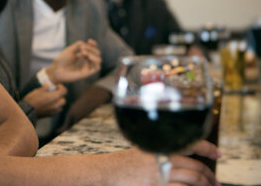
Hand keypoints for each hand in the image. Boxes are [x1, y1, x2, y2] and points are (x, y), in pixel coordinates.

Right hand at [22, 84, 66, 116]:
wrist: (27, 111)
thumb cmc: (32, 99)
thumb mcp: (37, 90)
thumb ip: (45, 88)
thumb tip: (48, 85)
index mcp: (54, 97)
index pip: (64, 91)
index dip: (61, 87)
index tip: (56, 86)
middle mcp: (56, 104)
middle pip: (63, 99)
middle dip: (60, 96)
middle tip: (53, 93)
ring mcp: (54, 111)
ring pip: (61, 106)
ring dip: (58, 102)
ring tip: (51, 100)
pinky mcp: (50, 115)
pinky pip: (56, 111)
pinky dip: (54, 107)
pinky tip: (48, 105)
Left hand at [46, 39, 100, 83]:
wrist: (56, 70)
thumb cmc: (62, 60)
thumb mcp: (70, 49)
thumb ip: (79, 44)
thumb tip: (88, 45)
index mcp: (82, 55)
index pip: (93, 49)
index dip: (93, 44)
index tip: (89, 40)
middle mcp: (86, 61)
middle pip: (97, 53)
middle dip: (91, 48)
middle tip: (81, 48)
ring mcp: (87, 67)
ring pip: (99, 59)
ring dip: (93, 53)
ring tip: (83, 52)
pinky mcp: (87, 73)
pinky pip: (97, 67)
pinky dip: (95, 60)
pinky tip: (88, 57)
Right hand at [103, 142, 219, 185]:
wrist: (106, 172)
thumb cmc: (122, 164)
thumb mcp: (142, 150)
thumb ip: (160, 152)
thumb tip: (181, 159)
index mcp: (160, 146)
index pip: (190, 142)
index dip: (208, 148)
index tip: (218, 153)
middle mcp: (162, 157)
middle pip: (195, 166)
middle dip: (210, 177)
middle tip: (215, 182)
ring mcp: (161, 174)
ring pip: (193, 179)